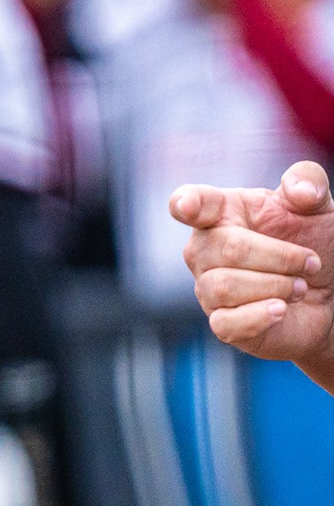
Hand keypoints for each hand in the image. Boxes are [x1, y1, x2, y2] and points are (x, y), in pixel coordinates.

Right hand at [170, 161, 333, 381]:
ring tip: (299, 287)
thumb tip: (300, 192)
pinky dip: (259, 316)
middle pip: (227, 248)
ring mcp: (208, 287)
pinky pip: (227, 322)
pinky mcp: (221, 323)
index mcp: (221, 212)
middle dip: (280, 257)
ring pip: (225, 286)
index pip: (190, 202)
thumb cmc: (313, 243)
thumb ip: (309, 182)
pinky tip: (281, 310)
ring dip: (276, 286)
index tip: (188, 207)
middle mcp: (204, 248)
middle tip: (311, 262)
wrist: (329, 294)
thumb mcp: (317, 207)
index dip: (186, 204)